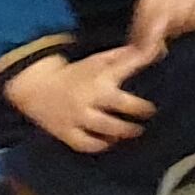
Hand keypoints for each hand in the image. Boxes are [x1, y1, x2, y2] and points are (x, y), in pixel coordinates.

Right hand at [6, 47, 154, 152]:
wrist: (36, 87)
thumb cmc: (76, 73)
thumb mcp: (99, 60)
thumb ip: (128, 57)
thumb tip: (157, 49)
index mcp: (98, 81)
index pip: (124, 91)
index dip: (141, 103)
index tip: (153, 108)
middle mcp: (87, 101)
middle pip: (115, 111)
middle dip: (133, 119)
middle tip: (147, 121)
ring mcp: (75, 118)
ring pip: (101, 129)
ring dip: (120, 133)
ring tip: (134, 132)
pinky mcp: (64, 132)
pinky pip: (83, 143)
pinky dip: (98, 145)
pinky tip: (110, 142)